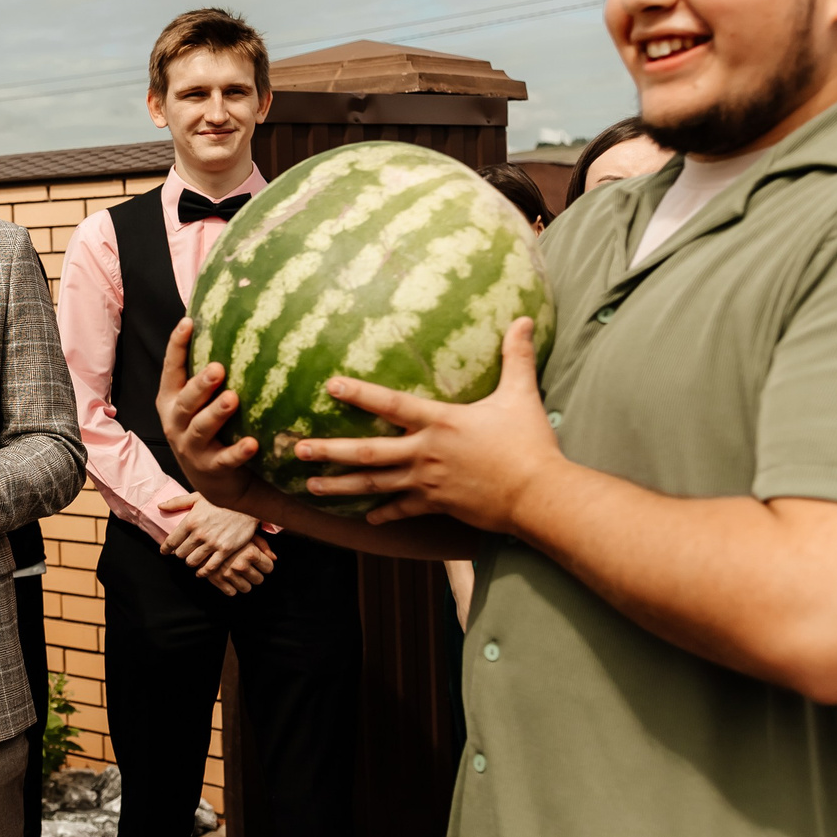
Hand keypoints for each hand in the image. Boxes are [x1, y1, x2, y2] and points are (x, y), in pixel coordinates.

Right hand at [156, 319, 261, 507]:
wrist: (215, 482)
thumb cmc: (212, 430)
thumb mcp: (200, 403)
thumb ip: (206, 375)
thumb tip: (231, 328)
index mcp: (171, 401)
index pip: (171, 370)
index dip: (177, 346)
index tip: (189, 322)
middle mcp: (176, 423)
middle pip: (185, 401)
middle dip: (200, 384)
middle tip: (218, 367)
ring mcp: (191, 448)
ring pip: (200, 428)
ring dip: (216, 413)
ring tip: (233, 399)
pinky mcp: (210, 469)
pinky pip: (224, 460)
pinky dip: (238, 452)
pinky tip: (252, 443)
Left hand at [157, 494, 273, 593]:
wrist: (246, 504)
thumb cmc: (221, 499)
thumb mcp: (197, 497)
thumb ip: (177, 503)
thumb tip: (160, 507)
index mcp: (190, 521)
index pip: (171, 541)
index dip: (165, 549)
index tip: (164, 551)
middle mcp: (199, 534)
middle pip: (181, 553)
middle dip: (180, 554)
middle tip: (182, 553)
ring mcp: (212, 543)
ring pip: (192, 562)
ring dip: (190, 562)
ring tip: (192, 560)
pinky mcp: (225, 550)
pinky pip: (210, 567)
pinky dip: (203, 572)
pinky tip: (201, 572)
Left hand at [296, 317, 561, 528]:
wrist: (539, 495)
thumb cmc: (529, 444)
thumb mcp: (521, 395)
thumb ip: (516, 357)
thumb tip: (523, 318)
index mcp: (440, 422)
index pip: (391, 404)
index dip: (360, 394)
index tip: (330, 386)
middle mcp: (425, 452)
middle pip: (367, 452)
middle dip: (329, 451)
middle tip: (297, 449)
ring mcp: (427, 482)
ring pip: (374, 485)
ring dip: (341, 485)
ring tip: (310, 485)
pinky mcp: (437, 505)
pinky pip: (402, 510)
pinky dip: (383, 514)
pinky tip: (366, 518)